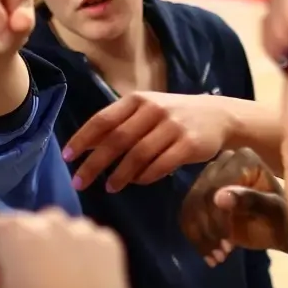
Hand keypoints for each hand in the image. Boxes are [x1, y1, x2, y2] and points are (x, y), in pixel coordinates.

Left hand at [62, 91, 237, 191]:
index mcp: (137, 100)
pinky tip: (137, 182)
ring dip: (120, 174)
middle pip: (116, 140)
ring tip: (109, 187)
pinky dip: (146, 176)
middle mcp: (153, 110)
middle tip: (79, 181)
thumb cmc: (174, 116)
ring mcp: (172, 127)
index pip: (103, 120)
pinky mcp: (189, 144)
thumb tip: (86, 148)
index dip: (82, 139)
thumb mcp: (146, 112)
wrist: (219, 116)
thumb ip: (119, 126)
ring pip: (138, 155)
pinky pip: (161, 165)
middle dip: (94, 163)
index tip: (67, 157)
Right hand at [179, 149, 287, 263]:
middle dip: (208, 230)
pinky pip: (187, 215)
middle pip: (200, 196)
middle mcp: (223, 161)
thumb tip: (218, 198)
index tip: (228, 245)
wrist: (279, 229)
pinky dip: (195, 237)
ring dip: (200, 237)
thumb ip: (250, 200)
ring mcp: (210, 177)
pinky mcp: (201, 194)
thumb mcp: (273, 211)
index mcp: (243, 159)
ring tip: (217, 258)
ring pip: (190, 207)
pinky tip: (209, 255)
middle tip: (221, 255)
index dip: (217, 218)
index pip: (217, 186)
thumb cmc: (282, 218)